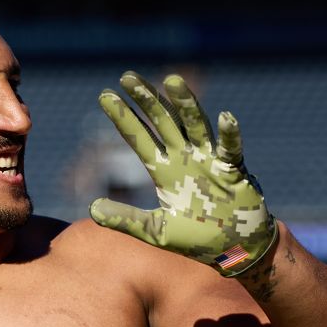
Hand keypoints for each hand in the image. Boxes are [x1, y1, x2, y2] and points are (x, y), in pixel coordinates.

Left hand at [90, 72, 276, 276]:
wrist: (235, 250)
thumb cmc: (197, 238)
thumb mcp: (156, 231)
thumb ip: (126, 219)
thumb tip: (91, 209)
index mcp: (165, 170)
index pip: (139, 138)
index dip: (123, 118)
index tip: (105, 95)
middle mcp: (185, 158)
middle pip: (163, 122)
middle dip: (146, 100)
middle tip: (127, 77)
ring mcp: (209, 161)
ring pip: (195, 126)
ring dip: (185, 104)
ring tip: (171, 81)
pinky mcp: (234, 171)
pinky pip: (231, 150)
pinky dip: (229, 135)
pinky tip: (224, 117)